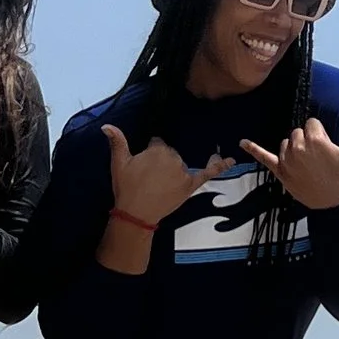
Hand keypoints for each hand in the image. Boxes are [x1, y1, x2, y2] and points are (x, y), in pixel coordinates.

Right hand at [101, 124, 231, 228]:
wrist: (135, 212)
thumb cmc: (126, 187)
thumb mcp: (118, 163)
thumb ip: (117, 142)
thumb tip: (107, 126)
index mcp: (157, 149)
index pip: (157, 144)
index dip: (150, 155)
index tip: (143, 166)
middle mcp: (173, 157)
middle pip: (170, 155)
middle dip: (161, 164)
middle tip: (148, 180)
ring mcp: (183, 172)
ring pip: (181, 165)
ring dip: (174, 170)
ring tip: (161, 185)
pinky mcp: (190, 185)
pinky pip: (208, 173)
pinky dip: (220, 166)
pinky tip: (232, 160)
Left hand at [241, 118, 338, 212]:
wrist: (331, 203)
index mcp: (315, 140)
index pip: (312, 123)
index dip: (320, 133)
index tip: (326, 146)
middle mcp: (298, 147)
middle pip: (298, 132)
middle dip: (307, 139)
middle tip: (318, 156)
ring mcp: (287, 159)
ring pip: (286, 143)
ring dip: (294, 148)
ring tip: (307, 162)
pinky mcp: (280, 171)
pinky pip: (264, 157)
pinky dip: (253, 149)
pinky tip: (242, 143)